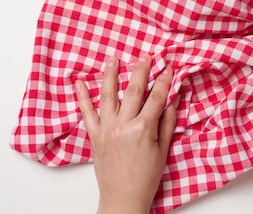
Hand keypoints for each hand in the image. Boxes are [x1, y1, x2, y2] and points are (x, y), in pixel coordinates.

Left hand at [75, 54, 176, 213]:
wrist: (123, 198)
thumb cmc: (146, 177)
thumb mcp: (163, 150)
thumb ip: (167, 122)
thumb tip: (173, 100)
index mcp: (143, 128)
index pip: (157, 96)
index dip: (164, 80)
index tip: (168, 67)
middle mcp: (123, 125)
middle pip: (133, 89)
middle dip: (141, 70)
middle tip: (146, 56)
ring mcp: (107, 129)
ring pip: (108, 94)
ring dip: (111, 74)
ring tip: (113, 59)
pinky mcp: (95, 136)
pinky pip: (86, 112)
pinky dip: (82, 96)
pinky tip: (79, 83)